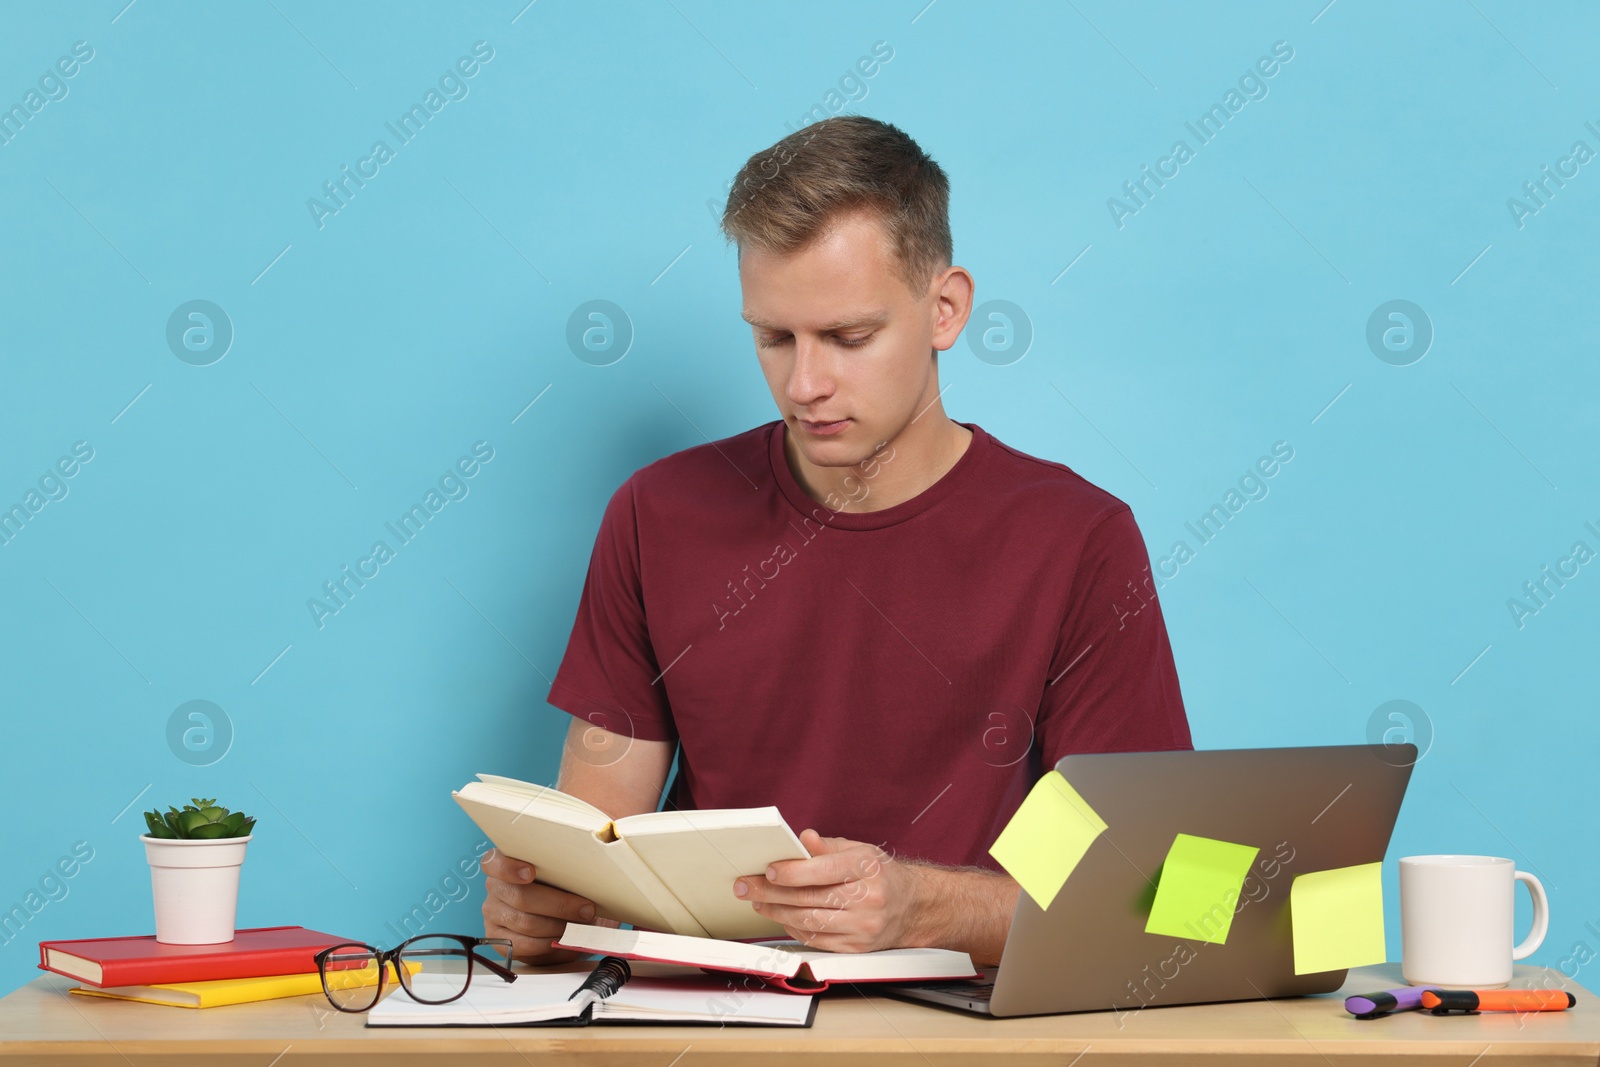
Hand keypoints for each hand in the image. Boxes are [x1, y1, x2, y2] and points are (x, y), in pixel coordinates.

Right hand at [480, 847, 611, 964]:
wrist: (560, 915)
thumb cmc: (563, 887)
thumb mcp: (564, 874)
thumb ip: (566, 872)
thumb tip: (591, 878)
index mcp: (504, 862)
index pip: (495, 863)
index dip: (511, 869)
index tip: (531, 873)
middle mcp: (494, 887)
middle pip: (521, 897)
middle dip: (559, 905)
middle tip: (586, 910)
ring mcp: (493, 914)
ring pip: (526, 923)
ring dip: (559, 927)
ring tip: (581, 927)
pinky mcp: (499, 939)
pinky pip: (525, 945)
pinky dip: (550, 944)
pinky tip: (566, 940)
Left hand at [732, 829, 927, 952]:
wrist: (913, 908)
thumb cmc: (882, 875)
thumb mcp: (862, 851)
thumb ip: (828, 847)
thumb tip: (802, 839)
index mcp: (867, 869)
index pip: (822, 870)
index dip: (791, 872)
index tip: (768, 870)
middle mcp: (867, 900)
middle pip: (809, 898)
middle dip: (770, 893)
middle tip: (746, 886)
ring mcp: (861, 927)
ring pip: (808, 922)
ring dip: (776, 912)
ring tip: (758, 902)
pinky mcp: (855, 948)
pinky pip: (816, 940)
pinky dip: (794, 928)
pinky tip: (781, 918)